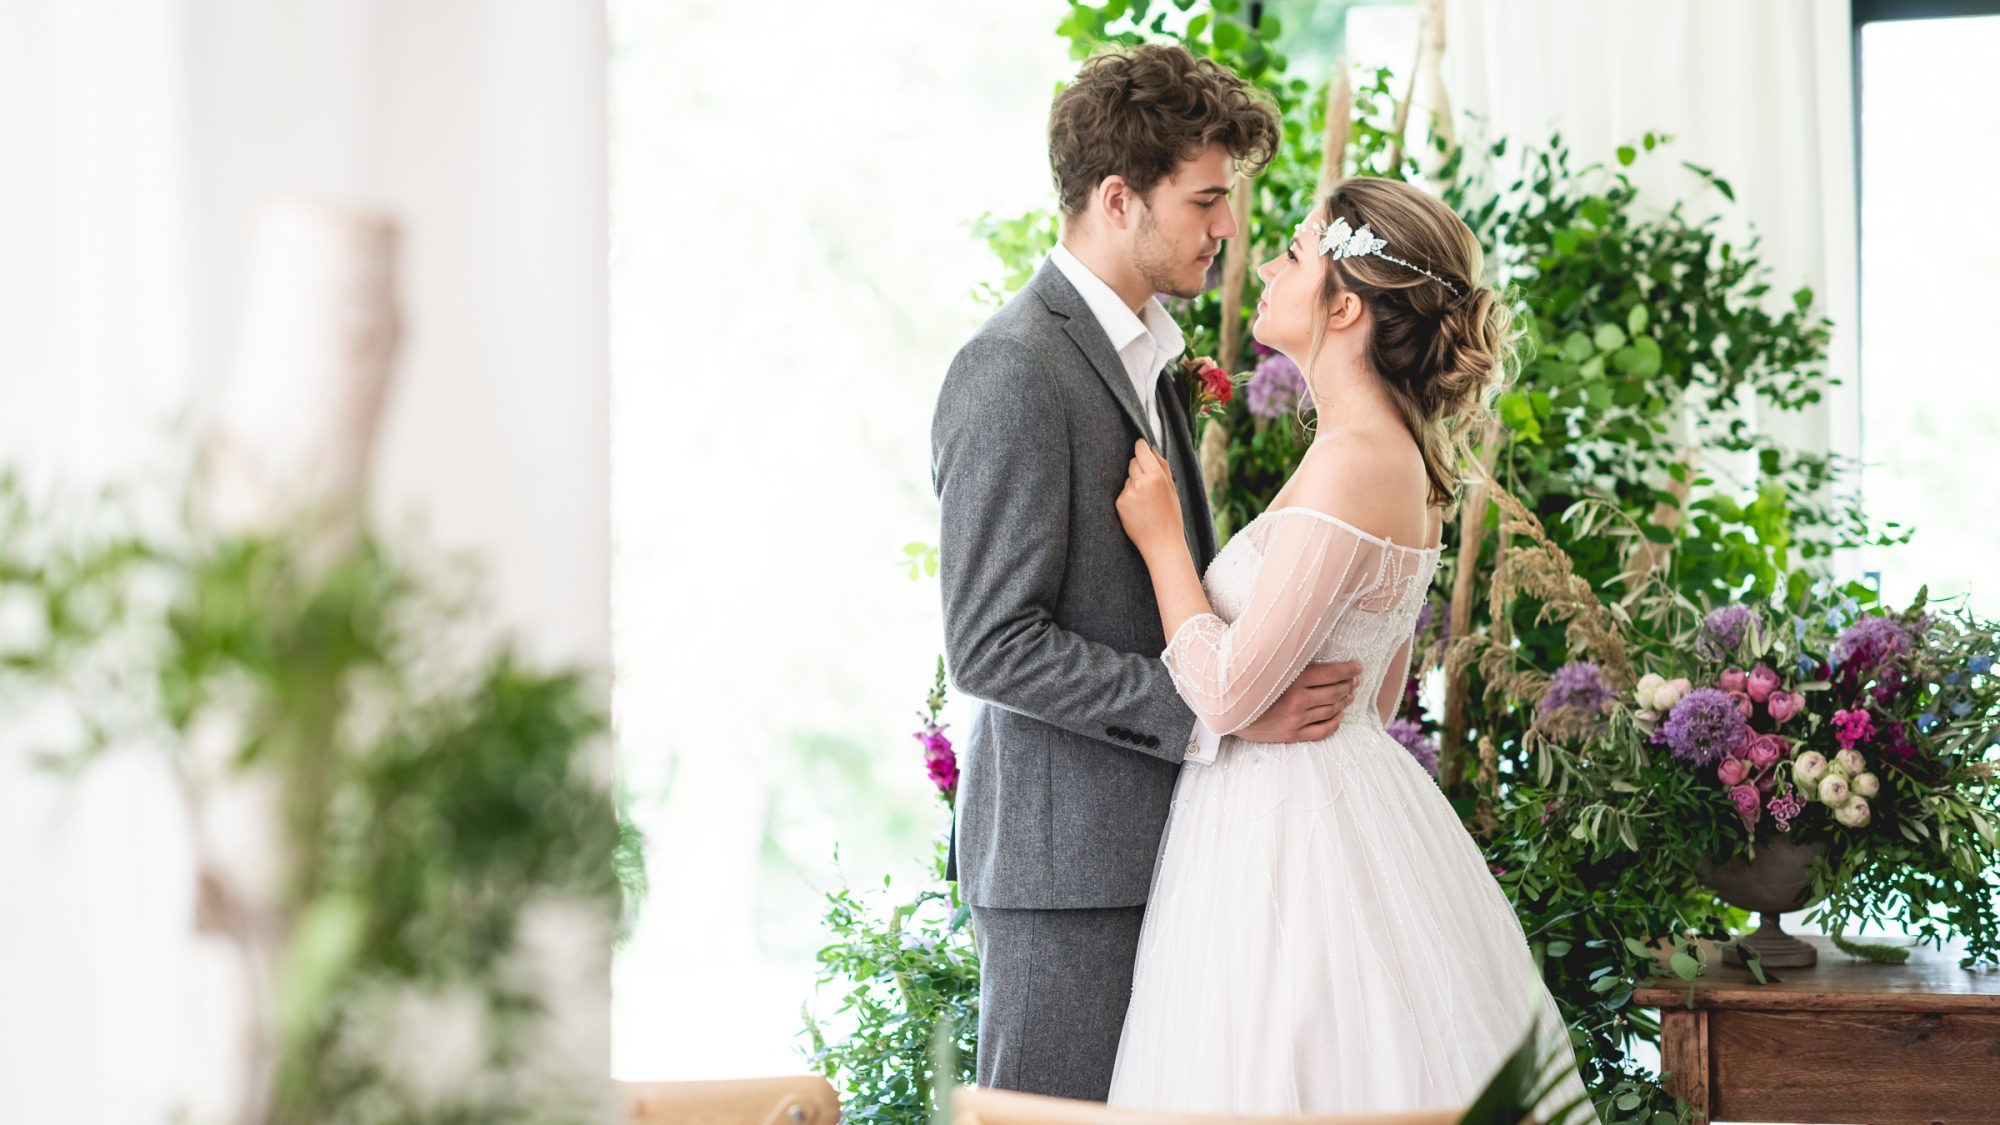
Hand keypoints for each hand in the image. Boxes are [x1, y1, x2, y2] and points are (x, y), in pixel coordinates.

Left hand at [1114, 439, 1184, 558]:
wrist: (1161, 542)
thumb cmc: (1170, 515)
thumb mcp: (1172, 488)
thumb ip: (1162, 466)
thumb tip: (1152, 448)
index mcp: (1156, 476)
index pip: (1141, 450)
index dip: (1140, 447)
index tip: (1140, 445)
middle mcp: (1140, 482)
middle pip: (1132, 462)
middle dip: (1139, 468)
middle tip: (1149, 483)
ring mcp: (1128, 493)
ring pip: (1127, 478)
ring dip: (1134, 483)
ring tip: (1146, 501)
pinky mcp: (1119, 503)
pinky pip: (1123, 492)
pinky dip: (1129, 497)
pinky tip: (1138, 509)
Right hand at [1235, 661, 1362, 742]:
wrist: (1227, 711)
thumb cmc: (1246, 683)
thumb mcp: (1267, 665)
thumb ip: (1289, 659)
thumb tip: (1307, 647)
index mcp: (1293, 679)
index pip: (1332, 673)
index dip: (1350, 670)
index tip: (1358, 667)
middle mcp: (1298, 700)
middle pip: (1336, 691)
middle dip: (1350, 684)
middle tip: (1356, 680)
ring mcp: (1296, 719)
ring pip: (1332, 709)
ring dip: (1345, 701)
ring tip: (1350, 694)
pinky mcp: (1292, 734)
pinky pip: (1323, 730)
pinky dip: (1335, 722)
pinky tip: (1339, 716)